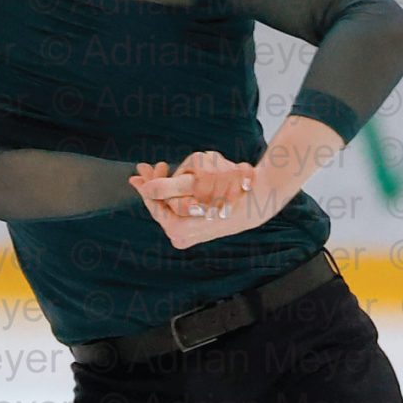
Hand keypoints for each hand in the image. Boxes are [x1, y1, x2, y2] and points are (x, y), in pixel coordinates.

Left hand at [133, 151, 260, 249]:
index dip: (146, 185)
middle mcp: (183, 236)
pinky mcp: (202, 227)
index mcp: (177, 229)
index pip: (153, 204)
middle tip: (151, 165)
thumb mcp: (194, 182)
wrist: (260, 199)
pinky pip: (185, 208)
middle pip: (163, 205)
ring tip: (172, 169)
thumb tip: (143, 186)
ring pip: (174, 205)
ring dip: (172, 186)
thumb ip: (165, 186)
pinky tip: (184, 180)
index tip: (142, 168)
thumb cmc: (229, 189)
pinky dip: (183, 193)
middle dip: (158, 183)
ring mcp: (192, 234)